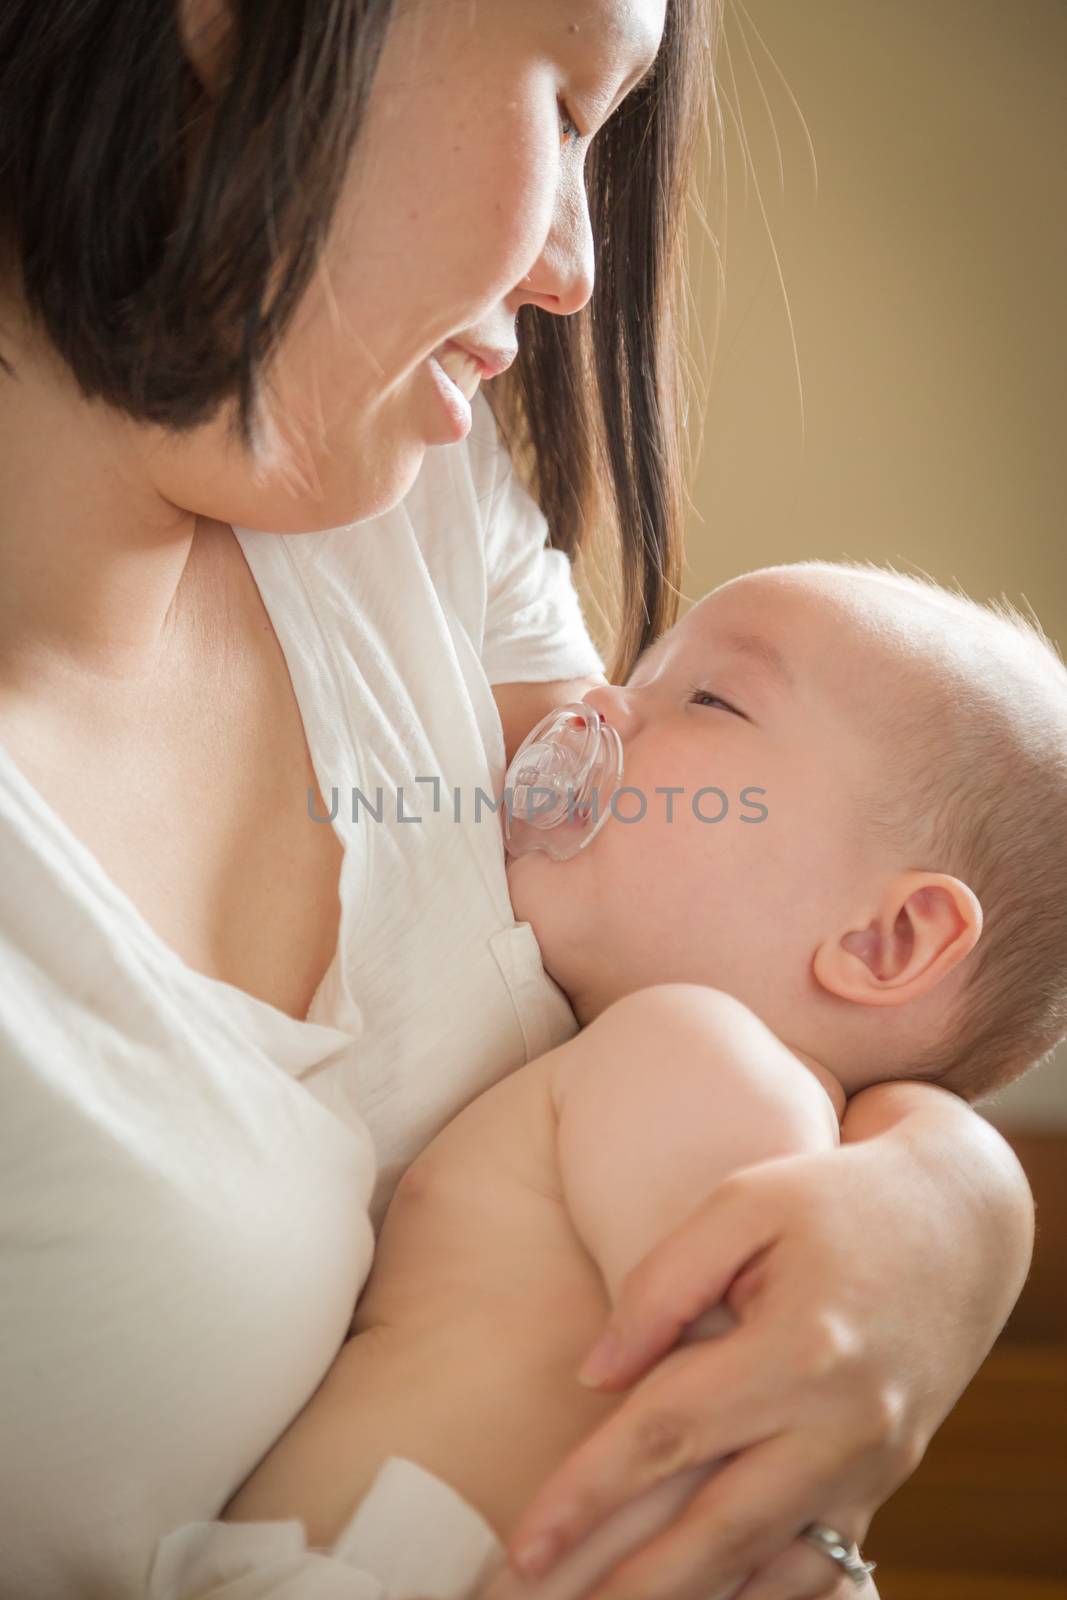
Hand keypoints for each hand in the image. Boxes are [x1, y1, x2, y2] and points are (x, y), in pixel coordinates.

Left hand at [503, 1142, 945, 1599]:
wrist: (961, 1220)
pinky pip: (823, 1565)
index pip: (667, 1434)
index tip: (527, 1538)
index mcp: (800, 1346)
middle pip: (718, 1529)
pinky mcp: (888, 1477)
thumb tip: (596, 1374)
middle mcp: (843, 1422)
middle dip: (628, 1584)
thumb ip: (663, 1284)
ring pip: (773, 1567)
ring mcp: (874, 1462)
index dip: (588, 1491)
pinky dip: (764, 1595)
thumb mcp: (744, 1203)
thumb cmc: (836, 1198)